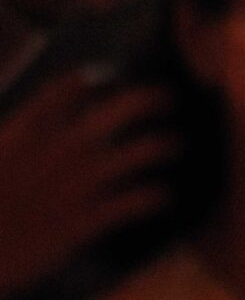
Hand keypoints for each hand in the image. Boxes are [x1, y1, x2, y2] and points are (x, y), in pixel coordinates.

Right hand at [0, 74, 175, 299]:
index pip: (73, 85)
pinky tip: (162, 196)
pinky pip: (139, 200)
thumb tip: (38, 121)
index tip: (108, 79)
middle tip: (166, 100)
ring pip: (146, 150)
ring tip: (173, 146)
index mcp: (26, 130)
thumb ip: (17, 135)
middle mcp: (62, 149)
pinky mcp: (88, 221)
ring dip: (165, 145)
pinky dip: (157, 196)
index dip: (96, 77)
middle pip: (128, 106)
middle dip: (153, 98)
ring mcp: (79, 184)